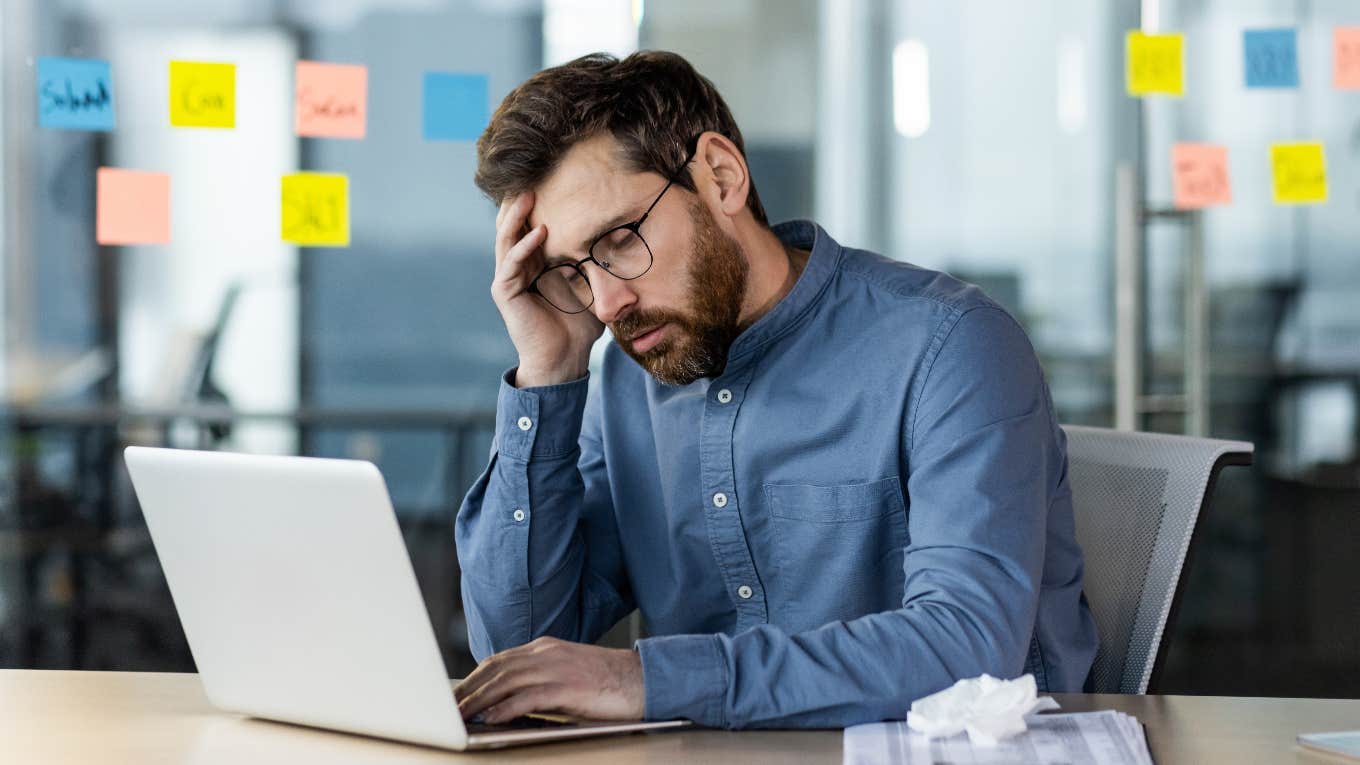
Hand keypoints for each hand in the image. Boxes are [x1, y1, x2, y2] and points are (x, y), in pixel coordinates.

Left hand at [454, 637, 644, 722]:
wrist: (643, 679)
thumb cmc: (606, 682)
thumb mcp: (567, 673)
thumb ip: (539, 680)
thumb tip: (507, 701)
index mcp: (545, 648)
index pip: (498, 660)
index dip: (473, 678)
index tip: (456, 695)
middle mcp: (547, 653)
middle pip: (496, 668)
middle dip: (468, 689)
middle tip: (449, 707)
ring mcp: (557, 668)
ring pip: (506, 681)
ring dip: (479, 700)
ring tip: (462, 716)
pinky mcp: (568, 687)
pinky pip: (529, 696)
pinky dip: (506, 708)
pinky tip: (493, 719)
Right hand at [491, 193, 603, 387]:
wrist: (565, 360)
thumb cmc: (579, 326)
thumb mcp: (593, 286)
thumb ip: (599, 264)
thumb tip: (628, 239)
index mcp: (535, 263)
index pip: (529, 225)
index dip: (535, 204)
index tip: (550, 179)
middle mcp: (517, 267)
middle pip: (512, 225)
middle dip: (520, 201)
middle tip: (532, 175)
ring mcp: (508, 279)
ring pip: (506, 239)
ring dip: (516, 216)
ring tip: (528, 194)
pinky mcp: (505, 293)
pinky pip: (511, 263)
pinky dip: (524, 246)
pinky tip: (540, 232)